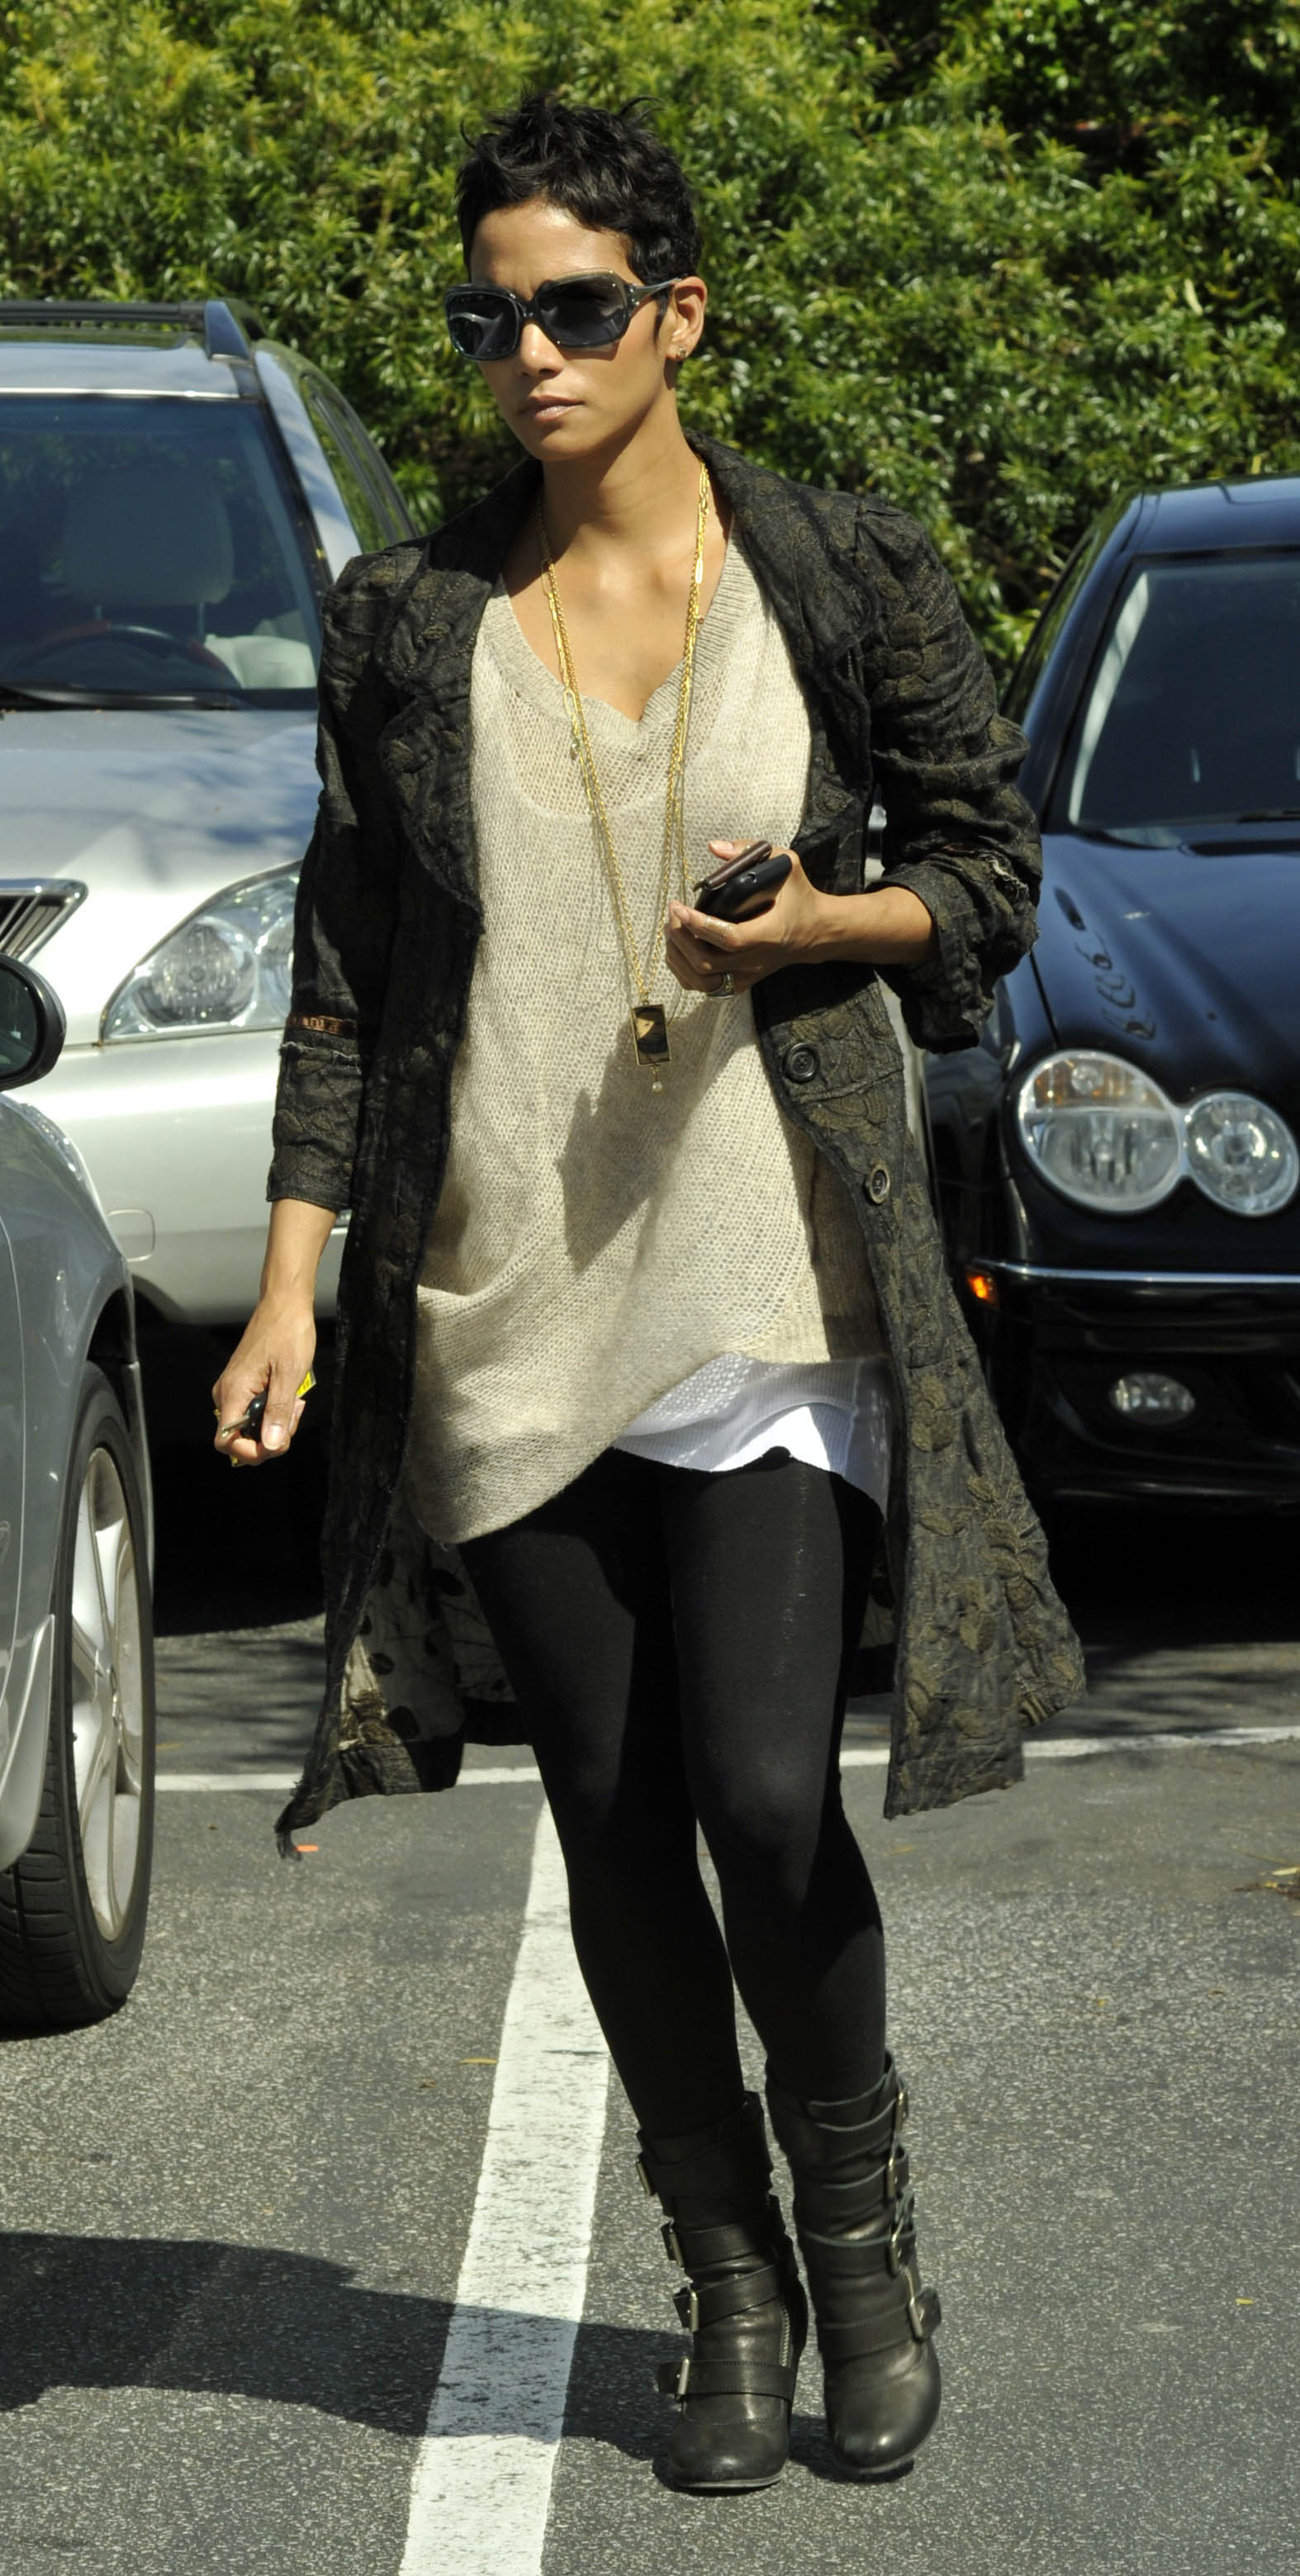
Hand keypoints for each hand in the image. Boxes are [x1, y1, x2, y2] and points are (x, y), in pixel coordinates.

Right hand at [212, 1300, 315, 1467]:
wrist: (284, 1305)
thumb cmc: (287, 1334)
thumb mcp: (289, 1376)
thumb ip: (278, 1412)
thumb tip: (271, 1444)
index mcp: (233, 1393)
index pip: (225, 1442)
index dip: (250, 1451)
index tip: (277, 1442)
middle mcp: (226, 1394)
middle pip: (239, 1437)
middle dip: (270, 1437)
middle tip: (294, 1415)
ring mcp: (234, 1389)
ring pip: (249, 1425)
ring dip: (274, 1423)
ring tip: (295, 1402)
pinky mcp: (243, 1384)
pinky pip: (253, 1411)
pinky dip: (272, 1411)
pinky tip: (289, 1397)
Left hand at [664, 841, 829, 994]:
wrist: (814, 932)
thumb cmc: (799, 897)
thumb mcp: (786, 865)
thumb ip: (750, 851)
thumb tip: (713, 848)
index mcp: (769, 934)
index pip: (730, 938)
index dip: (699, 925)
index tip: (679, 907)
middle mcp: (756, 961)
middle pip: (706, 963)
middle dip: (680, 938)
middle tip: (673, 912)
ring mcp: (747, 976)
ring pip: (701, 980)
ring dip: (678, 955)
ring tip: (673, 928)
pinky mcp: (740, 983)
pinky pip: (702, 986)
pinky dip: (683, 969)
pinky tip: (679, 947)